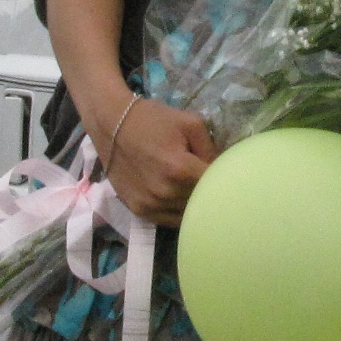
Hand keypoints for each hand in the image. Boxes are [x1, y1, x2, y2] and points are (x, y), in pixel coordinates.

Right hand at [101, 98, 216, 225]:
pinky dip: (178, 212)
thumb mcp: (191, 124)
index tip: (228, 175)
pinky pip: (169, 220)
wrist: (111, 124)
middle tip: (216, 183)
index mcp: (180, 170)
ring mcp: (150, 205)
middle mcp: (165, 193)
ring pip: (187, 216)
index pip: (216, 187)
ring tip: (199, 191)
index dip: (226, 181)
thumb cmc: (153, 120)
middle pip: (203, 204)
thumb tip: (224, 170)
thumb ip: (212, 149)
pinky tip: (181, 198)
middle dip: (212, 194)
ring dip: (195, 206)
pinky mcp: (139, 211)